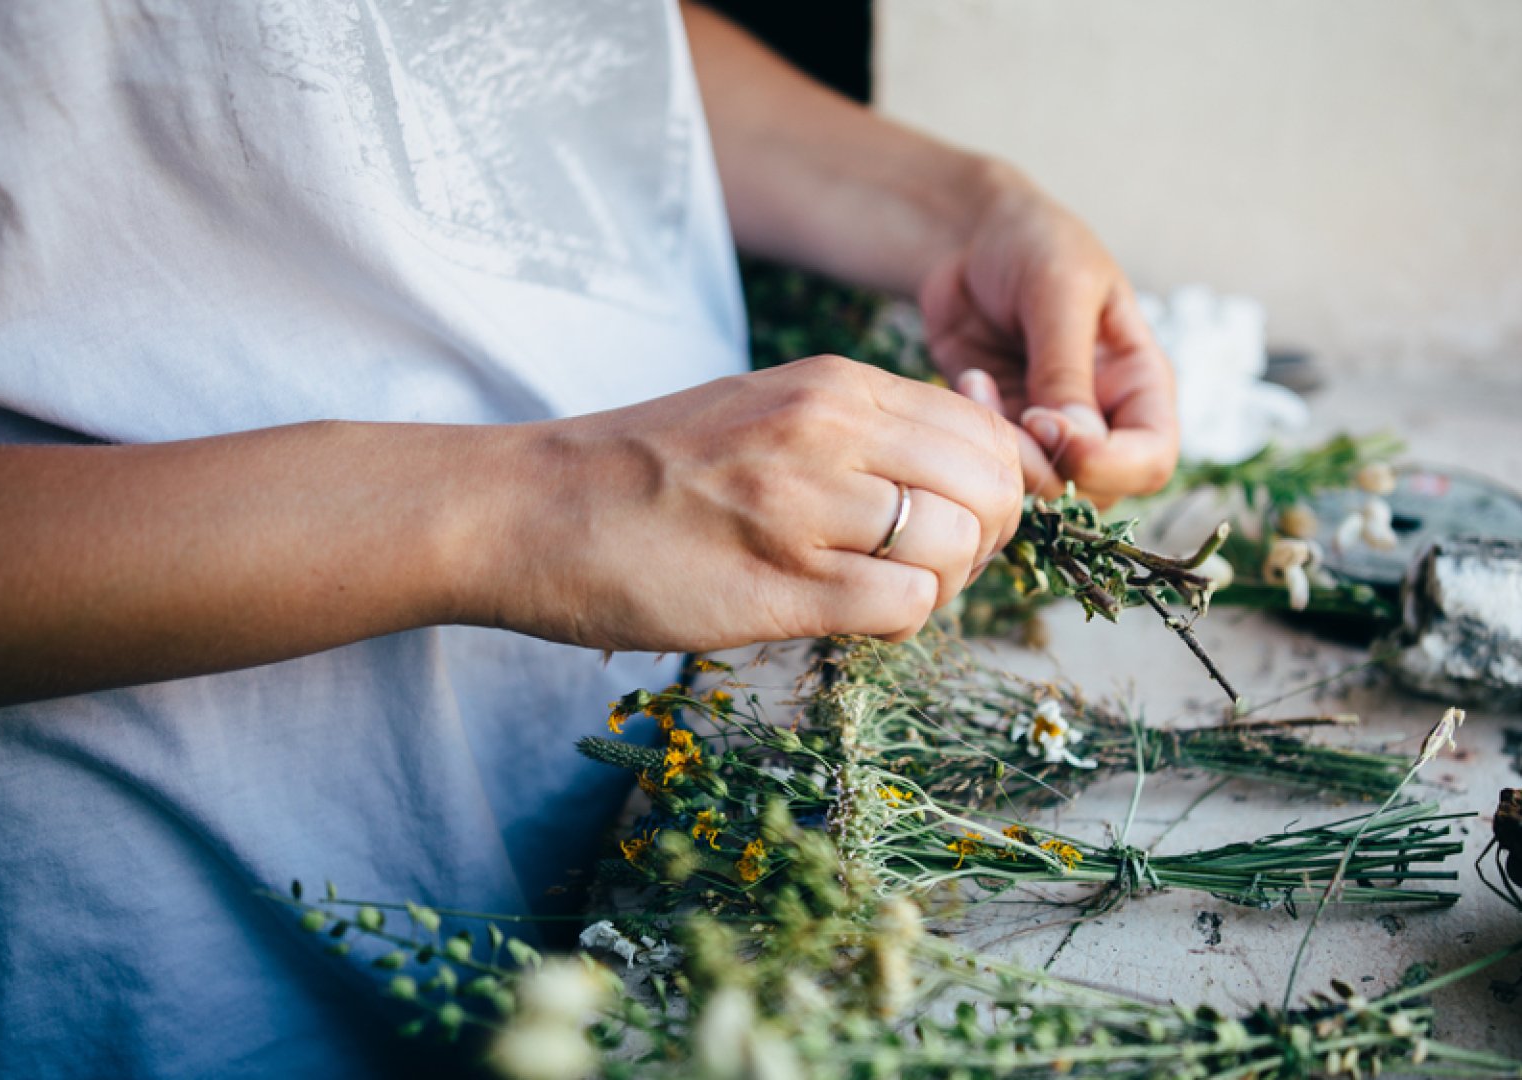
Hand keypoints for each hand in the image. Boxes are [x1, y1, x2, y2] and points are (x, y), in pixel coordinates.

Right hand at [466, 356, 1023, 652]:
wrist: (529, 510)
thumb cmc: (647, 470)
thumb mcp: (764, 409)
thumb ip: (858, 429)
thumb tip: (959, 469)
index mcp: (832, 385)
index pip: (982, 432)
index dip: (991, 488)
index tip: (954, 518)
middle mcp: (828, 431)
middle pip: (989, 487)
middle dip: (984, 539)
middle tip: (932, 564)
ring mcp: (803, 507)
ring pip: (957, 546)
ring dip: (941, 585)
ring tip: (884, 590)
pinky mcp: (778, 586)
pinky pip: (903, 606)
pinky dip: (899, 621)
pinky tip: (851, 616)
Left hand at [918, 170, 1178, 506]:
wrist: (972, 238)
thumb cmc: (1036, 247)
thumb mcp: (1061, 291)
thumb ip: (1067, 366)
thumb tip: (1078, 442)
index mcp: (1139, 385)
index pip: (1151, 460)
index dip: (1108, 464)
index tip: (1052, 426)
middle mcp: (1103, 419)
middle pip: (1096, 489)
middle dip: (1048, 465)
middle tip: (1012, 414)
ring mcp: (1049, 429)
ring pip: (1039, 487)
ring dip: (1004, 453)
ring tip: (981, 386)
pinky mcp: (1001, 428)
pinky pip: (992, 462)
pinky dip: (975, 434)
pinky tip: (969, 378)